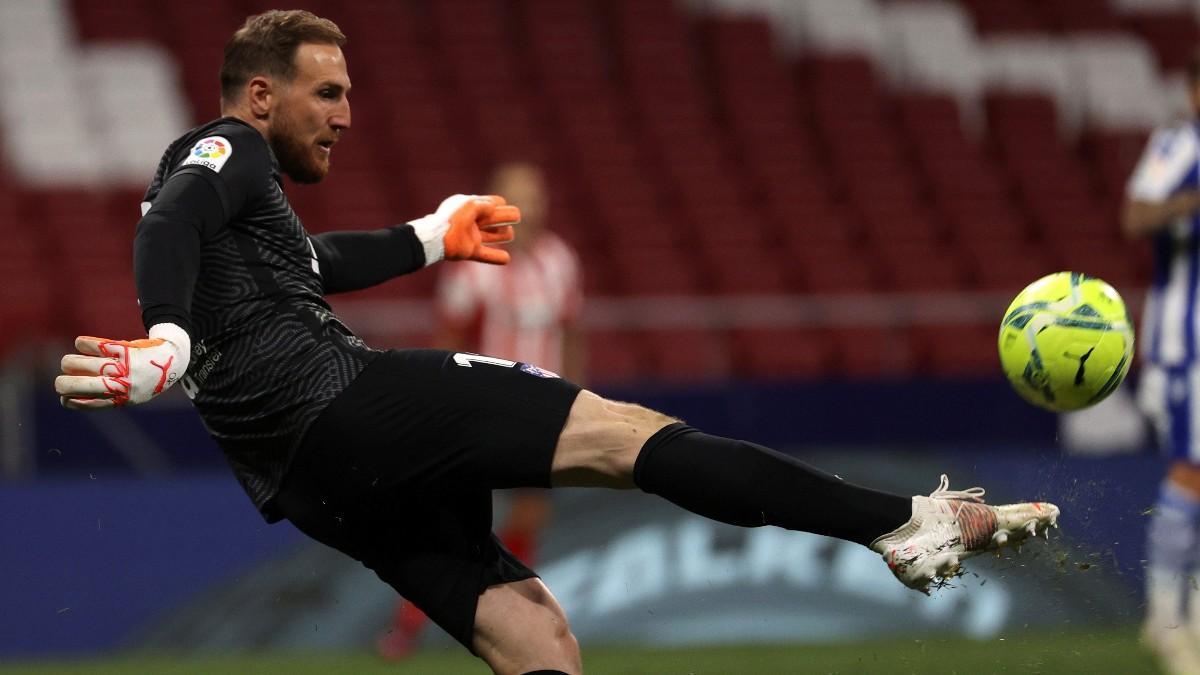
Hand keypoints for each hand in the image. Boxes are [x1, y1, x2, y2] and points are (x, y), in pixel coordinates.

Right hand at [56, 323, 190, 408]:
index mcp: (124, 399)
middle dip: (62, 384)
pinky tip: (82, 346)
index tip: (65, 397)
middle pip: (80, 385)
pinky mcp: (124, 349)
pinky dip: (82, 344)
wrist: (173, 358)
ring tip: (71, 363)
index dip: (71, 401)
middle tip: (61, 380)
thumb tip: (68, 399)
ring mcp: (123, 366)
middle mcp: (123, 384)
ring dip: (70, 363)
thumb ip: (106, 398)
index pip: (89, 404)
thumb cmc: (146, 378)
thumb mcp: (132, 394)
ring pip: (80, 364)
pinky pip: (92, 345)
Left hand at [409, 194, 519, 265]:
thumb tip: (496, 208)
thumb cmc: (453, 218)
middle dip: (508, 217)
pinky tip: (507, 258)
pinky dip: (497, 257)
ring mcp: (472, 236)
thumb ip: (486, 204)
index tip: (499, 208)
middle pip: (497, 219)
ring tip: (509, 234)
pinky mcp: (470, 251)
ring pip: (494, 235)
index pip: (493, 203)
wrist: (435, 238)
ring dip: (504, 234)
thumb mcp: (470, 205)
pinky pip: (487, 255)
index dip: (500, 204)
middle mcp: (473, 221)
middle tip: (516, 217)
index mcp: (471, 207)